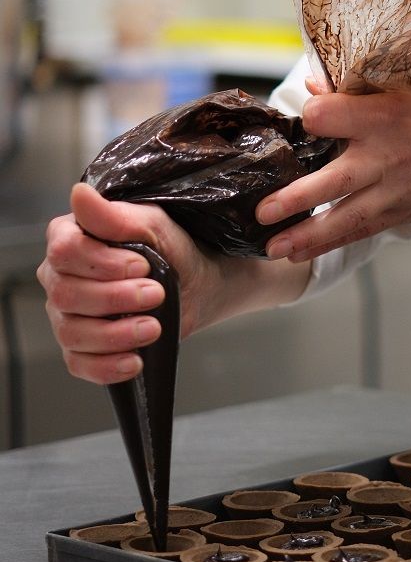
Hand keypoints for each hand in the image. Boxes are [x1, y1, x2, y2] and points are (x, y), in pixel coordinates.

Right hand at [38, 184, 225, 385]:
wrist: (199, 286)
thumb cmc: (173, 250)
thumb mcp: (152, 225)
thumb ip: (115, 216)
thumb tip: (80, 194)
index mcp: (70, 238)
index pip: (64, 251)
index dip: (103, 263)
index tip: (142, 265)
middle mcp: (60, 276)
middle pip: (66, 293)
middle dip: (116, 298)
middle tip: (156, 294)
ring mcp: (66, 314)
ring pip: (72, 332)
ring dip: (116, 334)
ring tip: (153, 328)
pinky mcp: (81, 347)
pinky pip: (78, 364)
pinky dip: (107, 367)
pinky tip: (135, 361)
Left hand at [255, 88, 410, 262]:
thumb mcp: (403, 95)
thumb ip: (354, 95)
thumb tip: (311, 86)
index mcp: (387, 115)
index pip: (334, 115)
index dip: (314, 114)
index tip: (304, 115)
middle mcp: (388, 155)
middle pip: (336, 178)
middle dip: (298, 198)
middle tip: (264, 211)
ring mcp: (394, 190)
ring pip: (345, 217)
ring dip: (307, 235)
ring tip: (274, 248)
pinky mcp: (400, 214)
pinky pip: (359, 232)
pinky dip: (329, 244)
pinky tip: (299, 255)